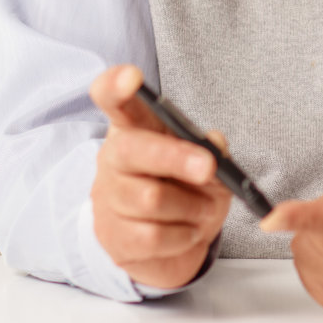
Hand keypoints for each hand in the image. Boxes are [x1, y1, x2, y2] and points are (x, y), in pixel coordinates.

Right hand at [88, 65, 232, 289]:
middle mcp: (112, 159)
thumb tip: (214, 143)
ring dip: (192, 207)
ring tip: (205, 210)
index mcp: (132, 129)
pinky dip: (183, 236)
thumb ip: (210, 149)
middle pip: (133, 150)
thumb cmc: (184, 188)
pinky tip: (189, 232)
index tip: (133, 77)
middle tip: (209, 167)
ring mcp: (108, 200)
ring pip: (150, 199)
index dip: (117, 86)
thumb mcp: (204, 162)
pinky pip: (153, 237)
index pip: (112, 99)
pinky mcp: (114, 238)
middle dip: (176, 158)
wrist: (168, 245)